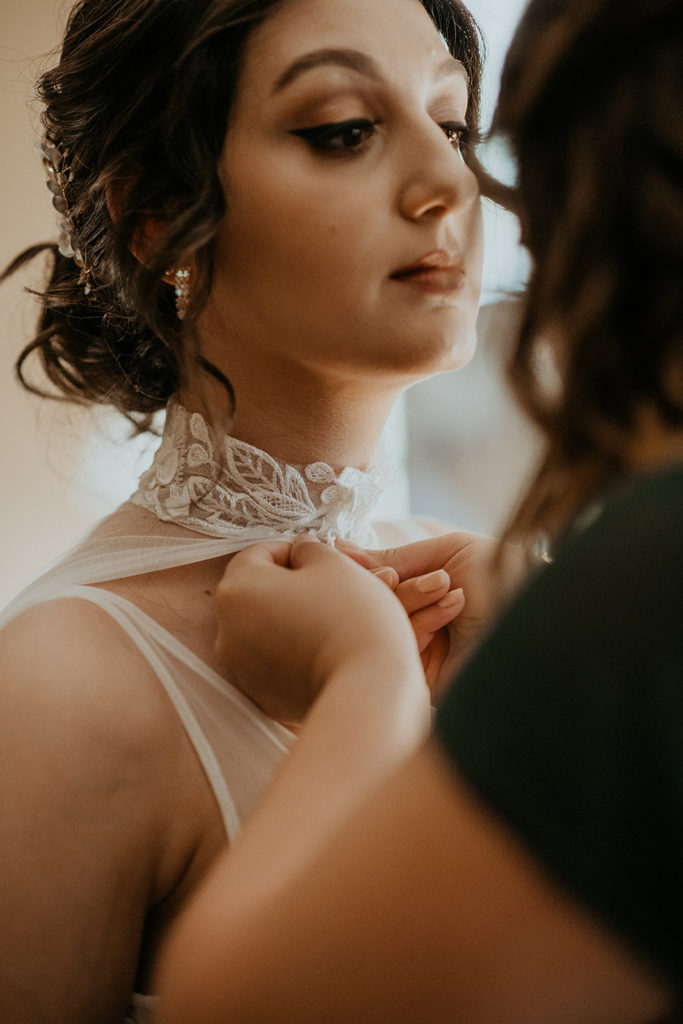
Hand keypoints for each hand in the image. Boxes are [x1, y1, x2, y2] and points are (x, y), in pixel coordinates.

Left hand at [214, 538, 422, 724]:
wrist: (368, 688)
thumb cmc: (352, 616)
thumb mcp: (334, 564)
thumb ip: (309, 548)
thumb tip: (300, 550)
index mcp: (237, 588)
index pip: (259, 553)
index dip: (294, 550)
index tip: (323, 560)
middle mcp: (226, 629)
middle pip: (257, 592)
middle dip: (290, 586)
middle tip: (331, 590)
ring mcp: (240, 667)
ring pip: (263, 628)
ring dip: (290, 618)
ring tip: (330, 622)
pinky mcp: (260, 695)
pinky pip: (272, 662)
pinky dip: (292, 652)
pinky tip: (324, 652)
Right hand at [339, 532, 528, 683]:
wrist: (545, 615)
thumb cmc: (507, 577)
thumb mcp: (448, 552)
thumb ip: (395, 556)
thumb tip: (337, 551)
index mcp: (422, 595)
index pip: (372, 586)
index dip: (365, 573)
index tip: (360, 563)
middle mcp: (417, 625)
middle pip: (369, 610)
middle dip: (384, 588)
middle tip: (401, 578)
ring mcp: (419, 657)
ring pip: (379, 632)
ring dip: (410, 604)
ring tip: (449, 592)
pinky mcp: (423, 686)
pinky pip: (395, 656)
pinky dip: (417, 628)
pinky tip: (452, 611)